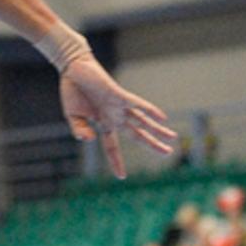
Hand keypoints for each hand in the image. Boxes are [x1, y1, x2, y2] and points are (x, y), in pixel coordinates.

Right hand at [59, 57, 176, 176]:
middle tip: (168, 152)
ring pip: (142, 121)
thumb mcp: (72, 116)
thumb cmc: (73, 91)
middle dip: (152, 144)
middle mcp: (115, 116)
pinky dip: (149, 111)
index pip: (112, 147)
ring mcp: (118, 106)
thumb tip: (89, 140)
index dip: (116, 161)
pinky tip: (163, 117)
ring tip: (173, 137)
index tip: (121, 176)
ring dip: (158, 129)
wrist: (72, 68)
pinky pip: (137, 104)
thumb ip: (79, 130)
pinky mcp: (118, 95)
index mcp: (103, 123)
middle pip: (137, 134)